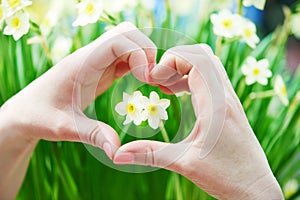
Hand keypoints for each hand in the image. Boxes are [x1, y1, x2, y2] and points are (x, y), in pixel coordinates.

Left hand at [0, 22, 155, 197]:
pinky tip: (143, 82)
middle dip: (146, 52)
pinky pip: (125, 57)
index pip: (117, 40)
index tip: (146, 79)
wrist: (26, 112)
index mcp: (82, 63)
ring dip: (144, 57)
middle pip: (127, 34)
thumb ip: (92, 135)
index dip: (139, 53)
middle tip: (152, 80)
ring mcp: (96, 61)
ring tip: (150, 82)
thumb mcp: (64, 127)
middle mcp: (91, 56)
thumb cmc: (40, 116)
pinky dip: (139, 65)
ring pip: (128, 43)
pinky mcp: (101, 70)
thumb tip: (117, 151)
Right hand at [113, 45, 283, 198]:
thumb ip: (149, 154)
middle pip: (203, 54)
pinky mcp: (228, 104)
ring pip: (209, 63)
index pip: (197, 61)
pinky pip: (211, 78)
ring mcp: (229, 99)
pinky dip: (191, 77)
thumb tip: (118, 155)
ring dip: (184, 66)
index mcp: (216, 105)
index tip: (152, 79)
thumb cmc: (225, 177)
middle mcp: (226, 96)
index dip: (170, 61)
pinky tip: (177, 92)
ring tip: (165, 84)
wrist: (255, 186)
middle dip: (175, 59)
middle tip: (157, 78)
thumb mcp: (183, 163)